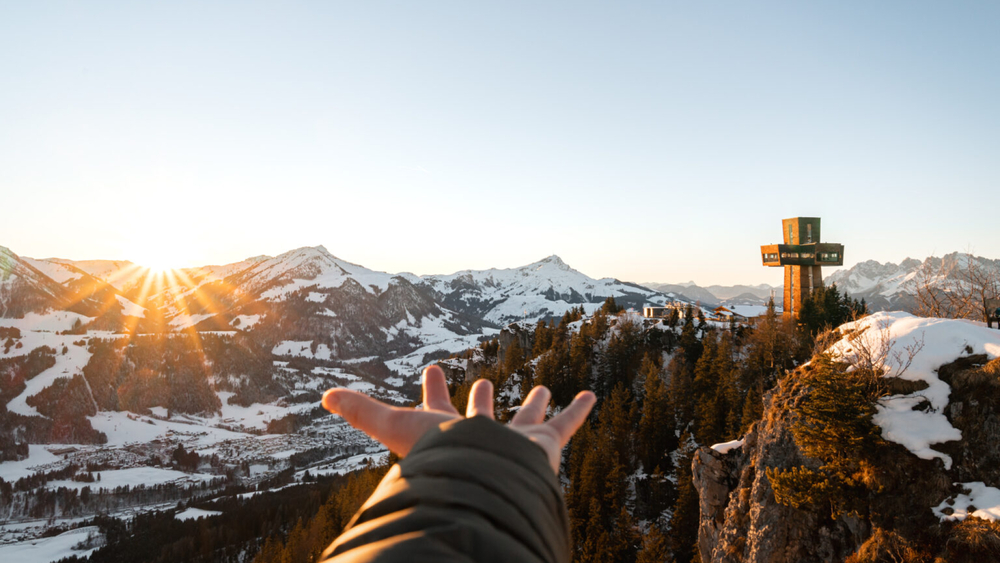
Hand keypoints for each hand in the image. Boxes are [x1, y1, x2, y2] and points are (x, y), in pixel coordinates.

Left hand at [322, 365, 595, 472]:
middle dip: (481, 399)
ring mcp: (513, 441)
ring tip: (543, 389)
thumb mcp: (392, 424)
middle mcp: (480, 437)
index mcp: (447, 432)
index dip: (433, 387)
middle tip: (482, 382)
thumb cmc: (438, 456)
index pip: (436, 406)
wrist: (482, 482)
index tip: (432, 366)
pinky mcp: (543, 444)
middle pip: (481, 415)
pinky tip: (590, 396)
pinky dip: (579, 411)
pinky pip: (565, 425)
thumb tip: (321, 396)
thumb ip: (360, 411)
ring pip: (525, 420)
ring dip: (534, 405)